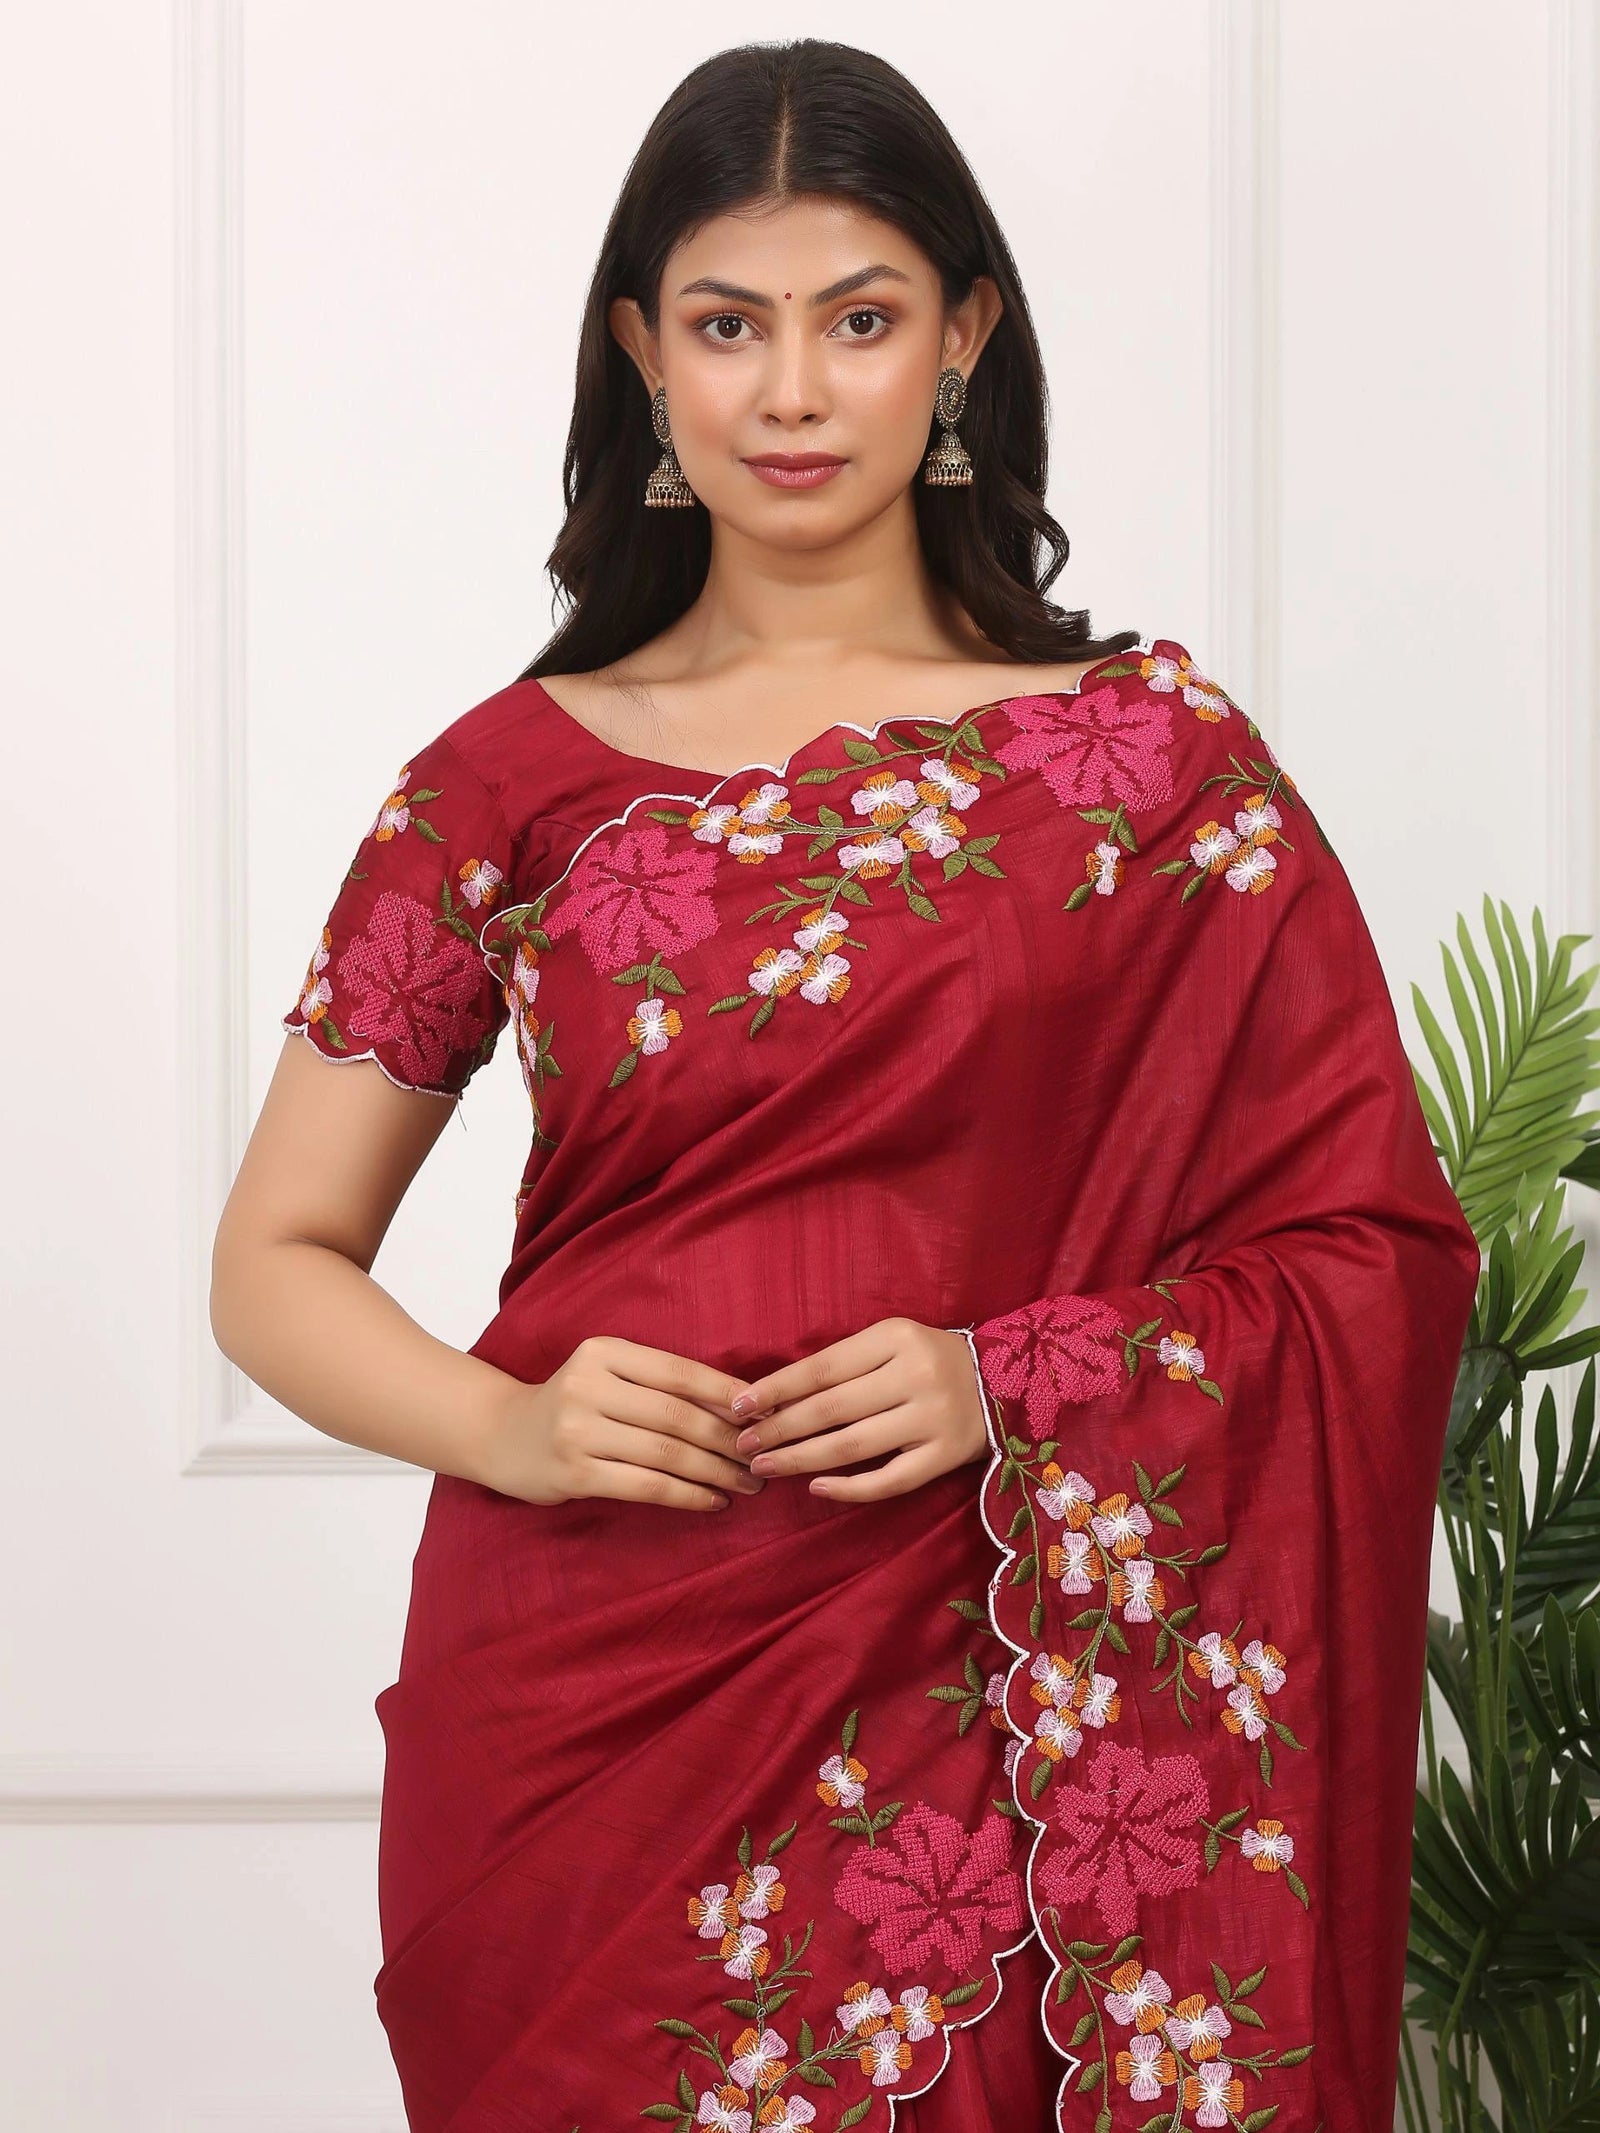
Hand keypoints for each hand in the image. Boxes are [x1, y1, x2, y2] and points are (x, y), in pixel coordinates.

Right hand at [470, 1336, 763, 1512]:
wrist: (501, 1435)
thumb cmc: (573, 1405)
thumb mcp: (607, 1375)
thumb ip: (659, 1383)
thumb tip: (741, 1404)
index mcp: (603, 1352)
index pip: (679, 1372)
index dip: (727, 1394)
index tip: (765, 1414)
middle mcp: (587, 1385)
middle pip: (677, 1415)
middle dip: (729, 1439)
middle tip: (764, 1456)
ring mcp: (576, 1430)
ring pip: (666, 1453)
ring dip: (716, 1471)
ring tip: (748, 1483)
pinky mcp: (573, 1473)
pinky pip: (646, 1486)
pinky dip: (687, 1495)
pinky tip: (713, 1500)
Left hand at [728, 1317, 989, 1503]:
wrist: (1005, 1381)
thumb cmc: (929, 1359)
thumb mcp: (892, 1342)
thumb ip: (843, 1364)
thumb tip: (774, 1396)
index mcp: (897, 1338)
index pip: (822, 1367)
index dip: (776, 1388)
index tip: (738, 1406)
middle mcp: (916, 1376)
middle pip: (832, 1408)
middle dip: (779, 1428)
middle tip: (743, 1445)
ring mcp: (934, 1419)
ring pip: (853, 1446)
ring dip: (801, 1459)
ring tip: (765, 1466)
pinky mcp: (947, 1457)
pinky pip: (890, 1480)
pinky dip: (850, 1488)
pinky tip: (817, 1488)